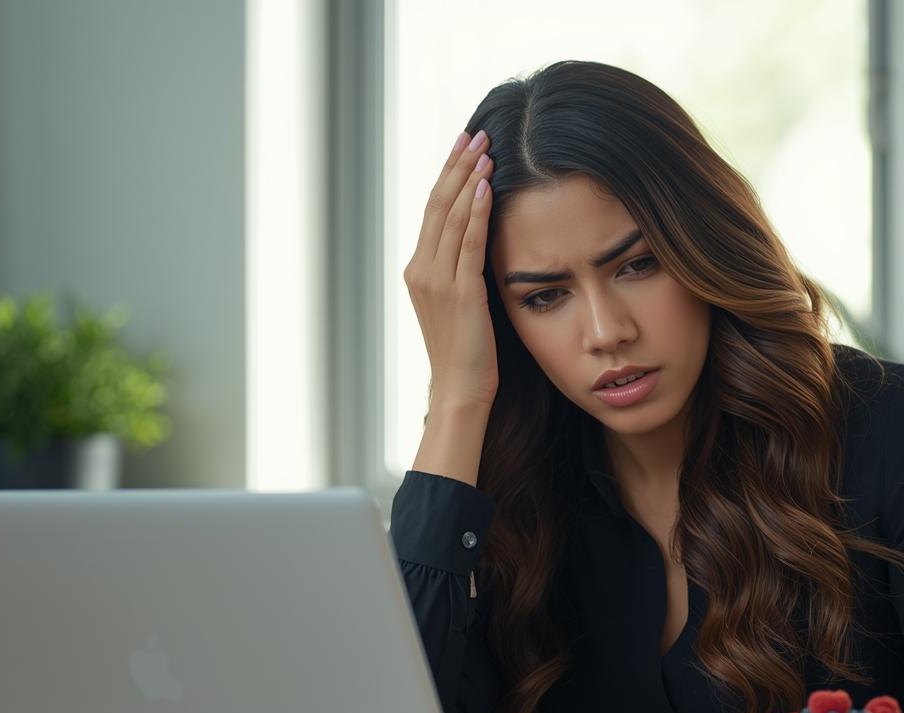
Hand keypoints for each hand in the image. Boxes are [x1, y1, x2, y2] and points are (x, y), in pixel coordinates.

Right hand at [402, 129, 499, 410]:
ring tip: (485, 148)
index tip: (464, 145)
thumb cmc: (467, 352)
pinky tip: (486, 186)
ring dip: (468, 178)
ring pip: (449, 217)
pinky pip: (466, 242)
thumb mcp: (460, 302)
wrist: (460, 390)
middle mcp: (420, 269)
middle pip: (436, 204)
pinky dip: (475, 211)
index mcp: (418, 270)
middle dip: (456, 165)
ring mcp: (436, 280)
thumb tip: (482, 237)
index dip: (448, 175)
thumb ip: (463, 269)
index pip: (432, 210)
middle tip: (475, 132)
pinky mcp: (460, 292)